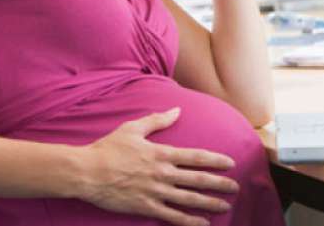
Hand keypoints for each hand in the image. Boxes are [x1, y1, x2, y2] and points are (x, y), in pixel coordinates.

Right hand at [75, 108, 239, 225]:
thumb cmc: (109, 148)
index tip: (230, 163)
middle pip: (198, 179)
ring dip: (209, 203)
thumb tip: (177, 110)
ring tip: (225, 205)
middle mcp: (162, 173)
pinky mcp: (146, 207)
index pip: (195, 157)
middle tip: (236, 187)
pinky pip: (172, 216)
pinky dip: (189, 222)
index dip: (215, 160)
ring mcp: (155, 192)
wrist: (87, 172)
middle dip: (219, 183)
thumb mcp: (133, 128)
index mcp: (161, 153)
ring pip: (189, 199)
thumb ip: (157, 120)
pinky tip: (203, 224)